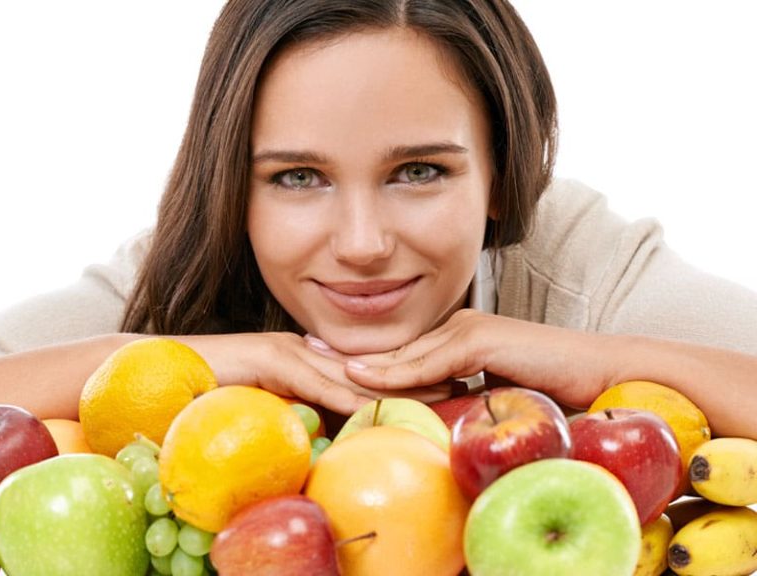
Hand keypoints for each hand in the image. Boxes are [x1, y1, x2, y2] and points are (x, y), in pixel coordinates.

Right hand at [180, 331, 452, 415]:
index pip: (365, 370)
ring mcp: (292, 351)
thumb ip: (302, 412)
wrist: (170, 375)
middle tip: (459, 383)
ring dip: (397, 385)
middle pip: (371, 367)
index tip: (442, 386)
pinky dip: (351, 397)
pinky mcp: (274, 360)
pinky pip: (319, 384)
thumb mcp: (271, 405)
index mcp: (309, 358)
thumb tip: (330, 436)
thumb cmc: (217, 394)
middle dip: (416, 377)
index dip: (404, 378)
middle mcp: (307, 350)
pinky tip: (379, 407)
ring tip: (439, 393)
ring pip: (354, 373)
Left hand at [341, 309, 614, 409]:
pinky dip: (394, 371)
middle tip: (299, 357)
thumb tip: (430, 427)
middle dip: (345, 357)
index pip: (399, 356)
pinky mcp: (480, 338)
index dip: (359, 363)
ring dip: (359, 365)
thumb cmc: (551, 392)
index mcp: (455, 340)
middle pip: (392, 350)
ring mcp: (466, 330)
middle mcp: (455, 328)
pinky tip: (360, 377)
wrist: (601, 375)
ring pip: (403, 354)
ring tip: (314, 368)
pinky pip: (428, 359)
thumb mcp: (491, 401)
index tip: (320, 367)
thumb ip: (459, 404)